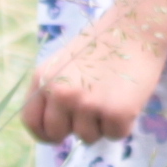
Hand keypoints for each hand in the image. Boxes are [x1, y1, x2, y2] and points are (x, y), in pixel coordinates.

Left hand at [21, 10, 166, 141]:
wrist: (135, 29)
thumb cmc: (101, 45)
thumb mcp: (63, 63)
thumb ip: (53, 91)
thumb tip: (56, 126)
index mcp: (43, 78)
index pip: (31, 121)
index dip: (44, 133)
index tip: (58, 135)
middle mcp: (60, 93)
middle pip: (58, 134)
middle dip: (75, 128)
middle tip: (93, 112)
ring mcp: (87, 104)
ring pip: (88, 137)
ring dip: (101, 125)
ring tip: (112, 97)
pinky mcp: (115, 112)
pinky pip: (115, 135)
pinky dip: (122, 124)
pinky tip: (127, 100)